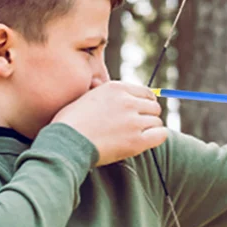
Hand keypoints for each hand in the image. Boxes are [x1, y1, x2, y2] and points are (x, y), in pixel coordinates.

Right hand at [51, 82, 166, 165]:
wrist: (65, 143)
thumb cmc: (69, 123)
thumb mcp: (82, 97)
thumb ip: (96, 89)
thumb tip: (98, 83)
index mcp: (116, 88)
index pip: (146, 92)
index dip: (145, 103)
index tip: (140, 112)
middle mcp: (127, 102)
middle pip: (154, 107)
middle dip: (147, 115)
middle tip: (137, 126)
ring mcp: (133, 121)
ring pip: (157, 121)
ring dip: (150, 128)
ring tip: (136, 135)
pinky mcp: (136, 141)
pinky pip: (160, 135)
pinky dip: (156, 137)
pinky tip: (146, 141)